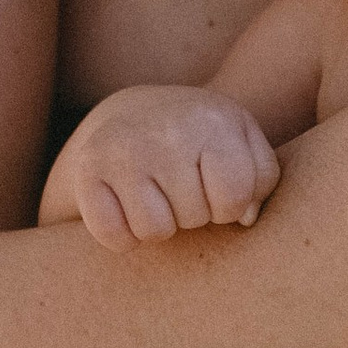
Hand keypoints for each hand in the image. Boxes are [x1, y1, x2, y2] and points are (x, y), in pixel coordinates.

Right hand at [37, 84, 280, 245]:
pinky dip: (123, 235)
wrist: (132, 111)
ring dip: (160, 226)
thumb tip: (244, 218)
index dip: (229, 207)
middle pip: (194, 217)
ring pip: (154, 231)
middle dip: (194, 213)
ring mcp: (122, 150)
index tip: (217, 189)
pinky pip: (113, 235)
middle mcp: (166, 131)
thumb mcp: (242, 142)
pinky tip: (128, 207)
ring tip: (158, 196)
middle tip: (181, 186)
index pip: (233, 198)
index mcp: (213, 121)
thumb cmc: (200, 136)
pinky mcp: (87, 170)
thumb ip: (260, 179)